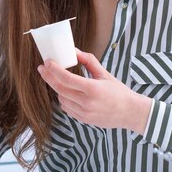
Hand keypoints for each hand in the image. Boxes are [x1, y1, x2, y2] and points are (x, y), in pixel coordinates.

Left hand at [37, 49, 151, 133]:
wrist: (129, 112)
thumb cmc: (119, 92)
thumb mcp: (105, 74)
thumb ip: (89, 61)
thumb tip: (75, 51)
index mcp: (93, 89)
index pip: (67, 79)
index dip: (54, 70)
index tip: (47, 62)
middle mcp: (87, 103)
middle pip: (60, 89)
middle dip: (48, 77)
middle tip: (42, 68)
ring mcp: (84, 113)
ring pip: (61, 99)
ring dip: (58, 89)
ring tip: (61, 81)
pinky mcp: (83, 120)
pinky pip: (67, 108)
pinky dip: (64, 99)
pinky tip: (69, 93)